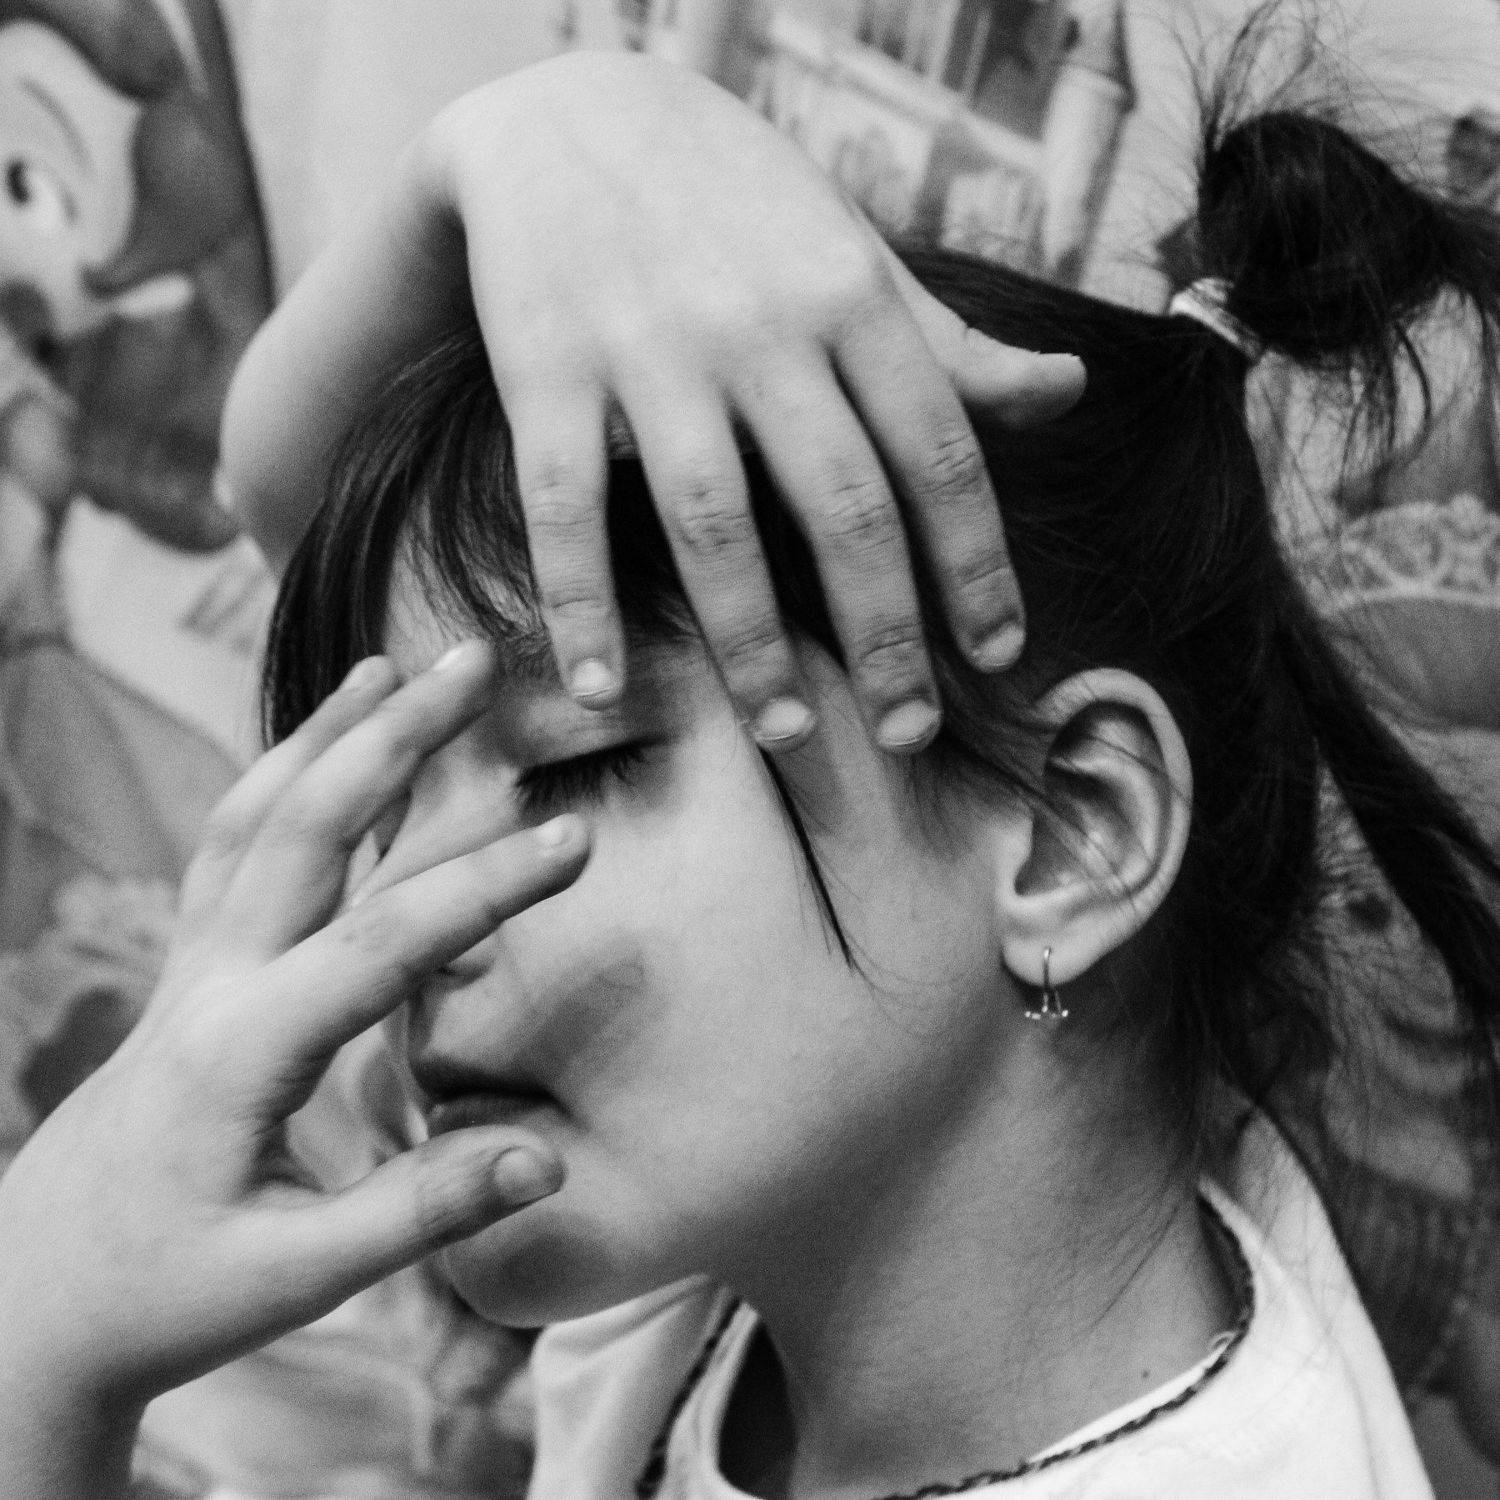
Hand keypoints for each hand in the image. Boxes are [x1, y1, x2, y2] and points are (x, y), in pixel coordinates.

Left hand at [0, 643, 586, 1497]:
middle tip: (472, 662)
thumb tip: (548, 1163)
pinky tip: (316, 749)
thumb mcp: (296, 1276)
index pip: (386, 942)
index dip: (488, 886)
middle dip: (393, 735)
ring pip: (256, 815)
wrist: (33, 1296)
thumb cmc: (168, 1293)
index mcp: (246, 1051)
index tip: (577, 837)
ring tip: (389, 666)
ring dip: (326, 732)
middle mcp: (211, 984)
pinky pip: (229, 844)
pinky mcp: (183, 971)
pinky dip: (279, 775)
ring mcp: (188, 967)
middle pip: (305, 824)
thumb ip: (422, 1211)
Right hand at [220, 52, 1083, 754]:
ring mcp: (648, 348)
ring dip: (753, 643)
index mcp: (852, 295)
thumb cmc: (733, 201)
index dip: (977, 564)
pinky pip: (562, 504)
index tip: (996, 655)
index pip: (938, 452)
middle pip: (842, 506)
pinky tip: (600, 685)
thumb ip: (951, 341)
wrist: (566, 111)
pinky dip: (580, 602)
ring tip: (789, 735)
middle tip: (908, 737)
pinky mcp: (544, 365)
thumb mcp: (854, 250)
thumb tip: (1069, 395)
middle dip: (886, 635)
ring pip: (711, 520)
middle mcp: (761, 325)